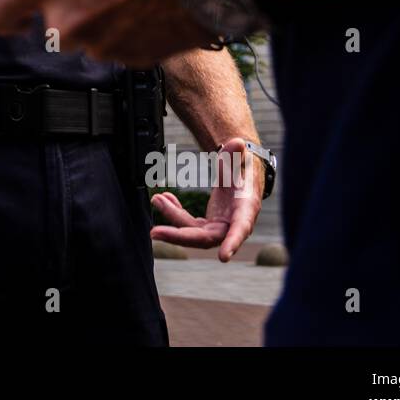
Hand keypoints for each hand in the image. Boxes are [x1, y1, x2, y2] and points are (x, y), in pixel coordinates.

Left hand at [0, 0, 211, 65]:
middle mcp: (66, 21)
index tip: (13, 13)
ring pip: (91, 35)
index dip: (1, 14)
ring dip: (107, 18)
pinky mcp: (133, 61)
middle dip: (75, 7)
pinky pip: (122, 46)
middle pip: (53, 25)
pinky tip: (156, 2)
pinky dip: (134, 30)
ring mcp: (100, 46)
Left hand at [149, 138, 262, 261]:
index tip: (224, 257)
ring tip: (157, 199)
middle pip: (204, 238)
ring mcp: (217, 228)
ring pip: (191, 231)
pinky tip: (163, 198)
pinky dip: (174, 212)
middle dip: (178, 235)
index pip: (239, 230)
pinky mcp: (207, 226)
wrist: (241, 181)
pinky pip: (187, 224)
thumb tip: (237, 142)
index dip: (233, 243)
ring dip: (172, 217)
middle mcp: (231, 225)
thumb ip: (236, 155)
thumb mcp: (240, 163)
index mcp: (245, 212)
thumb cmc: (244, 173)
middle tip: (154, 232)